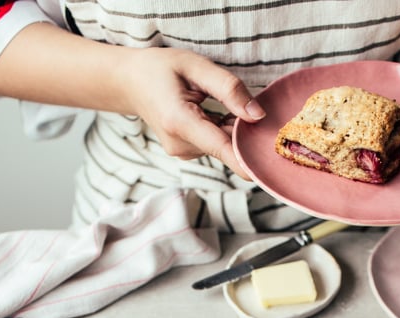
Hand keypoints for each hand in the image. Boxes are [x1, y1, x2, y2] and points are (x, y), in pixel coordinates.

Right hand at [123, 47, 263, 176]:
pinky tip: (211, 111)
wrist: (130, 82)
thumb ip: (228, 88)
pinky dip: (221, 130)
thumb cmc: (160, 69)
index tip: (269, 169)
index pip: (222, 149)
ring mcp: (183, 153)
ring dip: (230, 127)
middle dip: (242, 130)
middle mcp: (181, 145)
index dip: (248, 161)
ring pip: (222, 145)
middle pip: (227, 146)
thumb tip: (258, 115)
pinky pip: (215, 144)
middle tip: (241, 101)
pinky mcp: (187, 153)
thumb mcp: (194, 66)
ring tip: (214, 101)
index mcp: (180, 122)